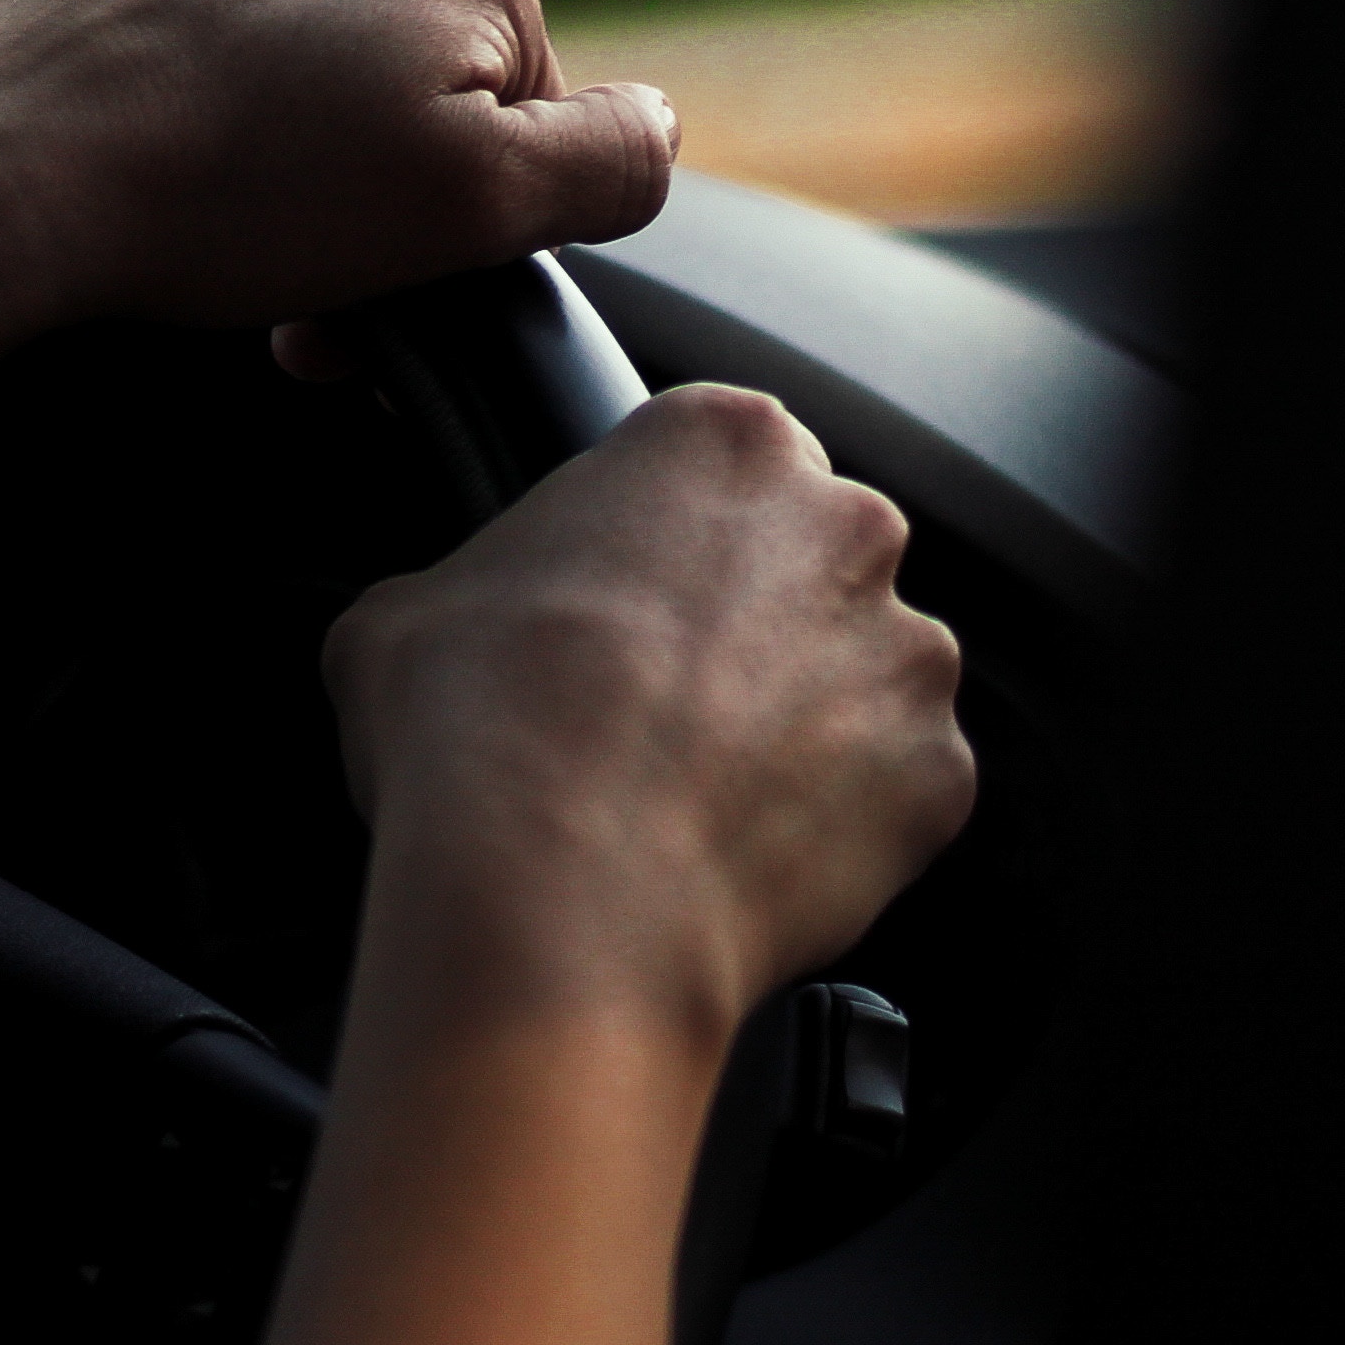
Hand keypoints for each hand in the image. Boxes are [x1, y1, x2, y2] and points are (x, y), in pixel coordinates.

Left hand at [0, 0, 677, 337]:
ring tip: (207, 183)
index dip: (457, 206)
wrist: (5, 180)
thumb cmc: (243, 203)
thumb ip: (611, 160)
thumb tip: (658, 120)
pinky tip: (145, 108)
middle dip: (366, 149)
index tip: (376, 275)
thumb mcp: (475, 211)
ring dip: (276, 94)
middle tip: (290, 250)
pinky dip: (181, 35)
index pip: (516, 97)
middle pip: (404, 43)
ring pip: (297, 4)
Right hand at [319, 386, 976, 1046]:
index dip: (659, 537)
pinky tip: (745, 853)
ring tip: (698, 793)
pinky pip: (894, 790)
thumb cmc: (480, 736)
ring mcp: (909, 654)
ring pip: (863, 675)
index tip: (623, 595)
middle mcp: (844, 525)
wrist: (556, 902)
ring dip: (803, 720)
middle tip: (657, 701)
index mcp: (724, 442)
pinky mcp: (941, 777)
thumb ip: (466, 588)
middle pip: (809, 558)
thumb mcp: (403, 614)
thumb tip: (450, 633)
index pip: (713, 461)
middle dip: (751, 621)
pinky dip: (839, 822)